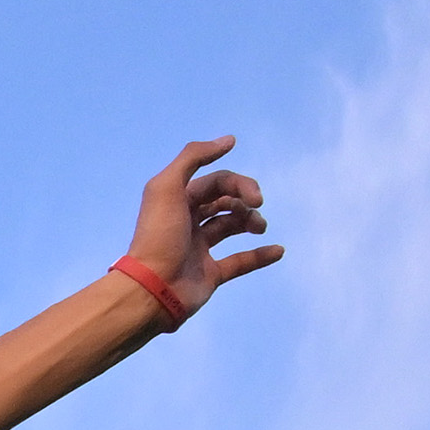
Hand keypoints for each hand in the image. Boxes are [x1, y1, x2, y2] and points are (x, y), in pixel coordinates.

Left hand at [126, 137, 279, 317]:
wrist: (150, 289)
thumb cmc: (158, 236)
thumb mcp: (167, 187)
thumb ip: (193, 157)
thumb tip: (229, 140)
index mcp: (177, 202)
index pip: (216, 183)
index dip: (237, 183)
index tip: (254, 195)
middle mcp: (187, 223)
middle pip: (225, 201)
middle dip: (245, 199)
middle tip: (257, 205)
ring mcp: (198, 250)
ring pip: (231, 227)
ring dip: (252, 222)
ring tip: (260, 227)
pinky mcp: (208, 275)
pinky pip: (240, 262)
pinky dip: (260, 256)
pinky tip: (278, 250)